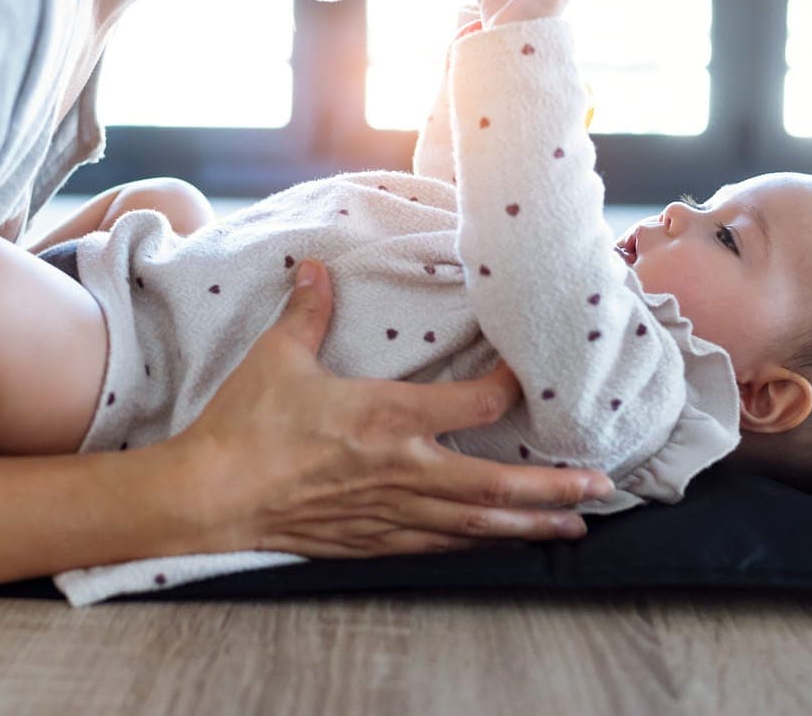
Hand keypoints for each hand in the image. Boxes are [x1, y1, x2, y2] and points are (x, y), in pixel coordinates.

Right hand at [171, 259, 612, 557]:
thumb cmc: (244, 426)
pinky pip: (437, 545)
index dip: (510, 388)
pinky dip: (476, 544)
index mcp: (386, 417)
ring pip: (476, 524)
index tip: (532, 375)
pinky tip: (500, 545)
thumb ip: (308, 312)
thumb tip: (315, 266)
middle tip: (601, 485)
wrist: (210, 496)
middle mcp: (401, 469)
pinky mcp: (370, 540)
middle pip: (496, 483)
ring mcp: (389, 511)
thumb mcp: (277, 357)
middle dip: (553, 487)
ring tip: (573, 528)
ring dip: (529, 525)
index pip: (471, 403)